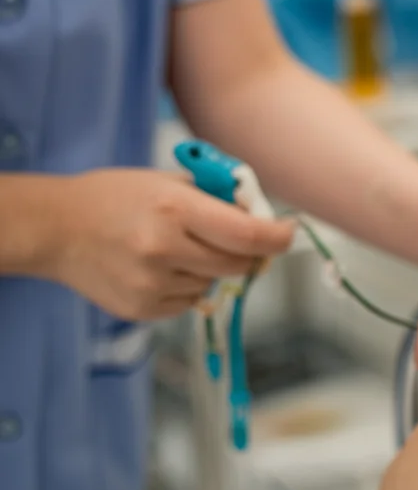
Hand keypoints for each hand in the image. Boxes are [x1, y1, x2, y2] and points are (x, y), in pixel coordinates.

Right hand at [51, 169, 294, 320]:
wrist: (57, 229)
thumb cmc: (118, 197)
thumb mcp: (168, 181)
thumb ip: (216, 198)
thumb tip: (263, 216)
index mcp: (175, 209)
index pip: (247, 234)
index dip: (277, 237)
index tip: (289, 233)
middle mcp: (164, 249)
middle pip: (238, 263)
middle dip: (248, 252)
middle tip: (237, 239)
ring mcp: (152, 284)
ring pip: (214, 283)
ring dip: (211, 267)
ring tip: (176, 247)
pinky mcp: (143, 308)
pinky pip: (190, 301)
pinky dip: (188, 285)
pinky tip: (160, 266)